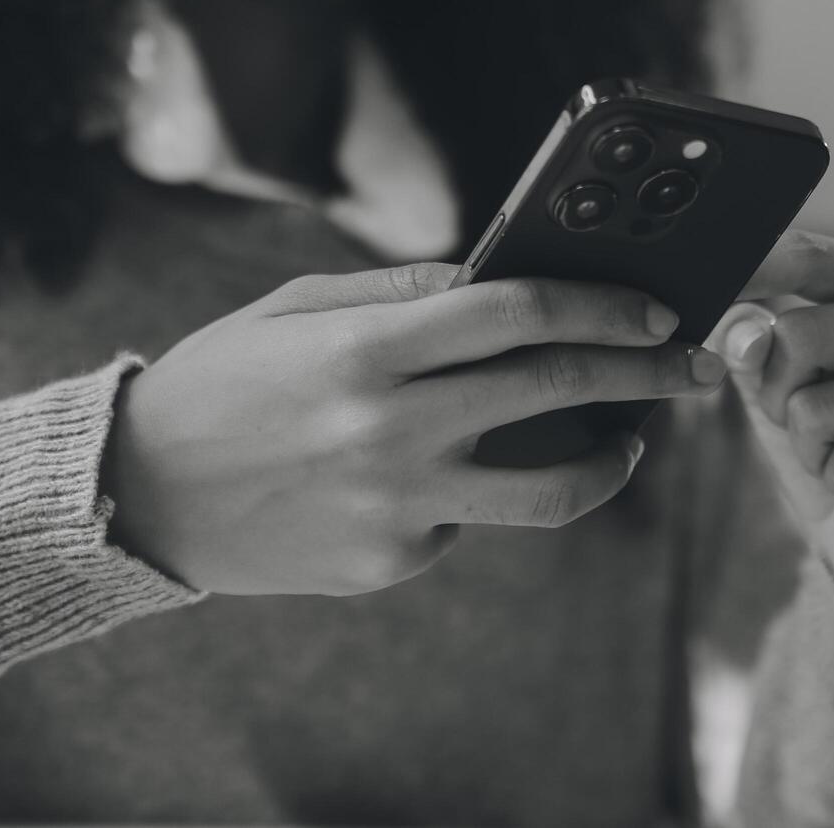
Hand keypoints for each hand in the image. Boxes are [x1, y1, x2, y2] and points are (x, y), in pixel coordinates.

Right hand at [102, 264, 726, 595]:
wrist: (140, 496)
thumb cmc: (223, 381)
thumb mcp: (295, 305)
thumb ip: (401, 289)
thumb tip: (496, 275)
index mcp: (367, 347)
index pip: (518, 310)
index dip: (601, 305)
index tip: (654, 307)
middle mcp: (392, 427)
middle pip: (555, 390)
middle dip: (645, 373)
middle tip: (693, 365)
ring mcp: (398, 504)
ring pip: (549, 491)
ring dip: (611, 461)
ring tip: (630, 444)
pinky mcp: (394, 558)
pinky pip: (468, 518)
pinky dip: (476, 488)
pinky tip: (437, 474)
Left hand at [708, 232, 833, 618]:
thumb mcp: (776, 381)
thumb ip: (751, 340)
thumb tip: (744, 334)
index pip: (807, 255)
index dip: (742, 276)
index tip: (694, 289)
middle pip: (799, 335)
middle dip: (780, 398)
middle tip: (818, 427)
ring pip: (818, 405)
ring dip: (812, 449)